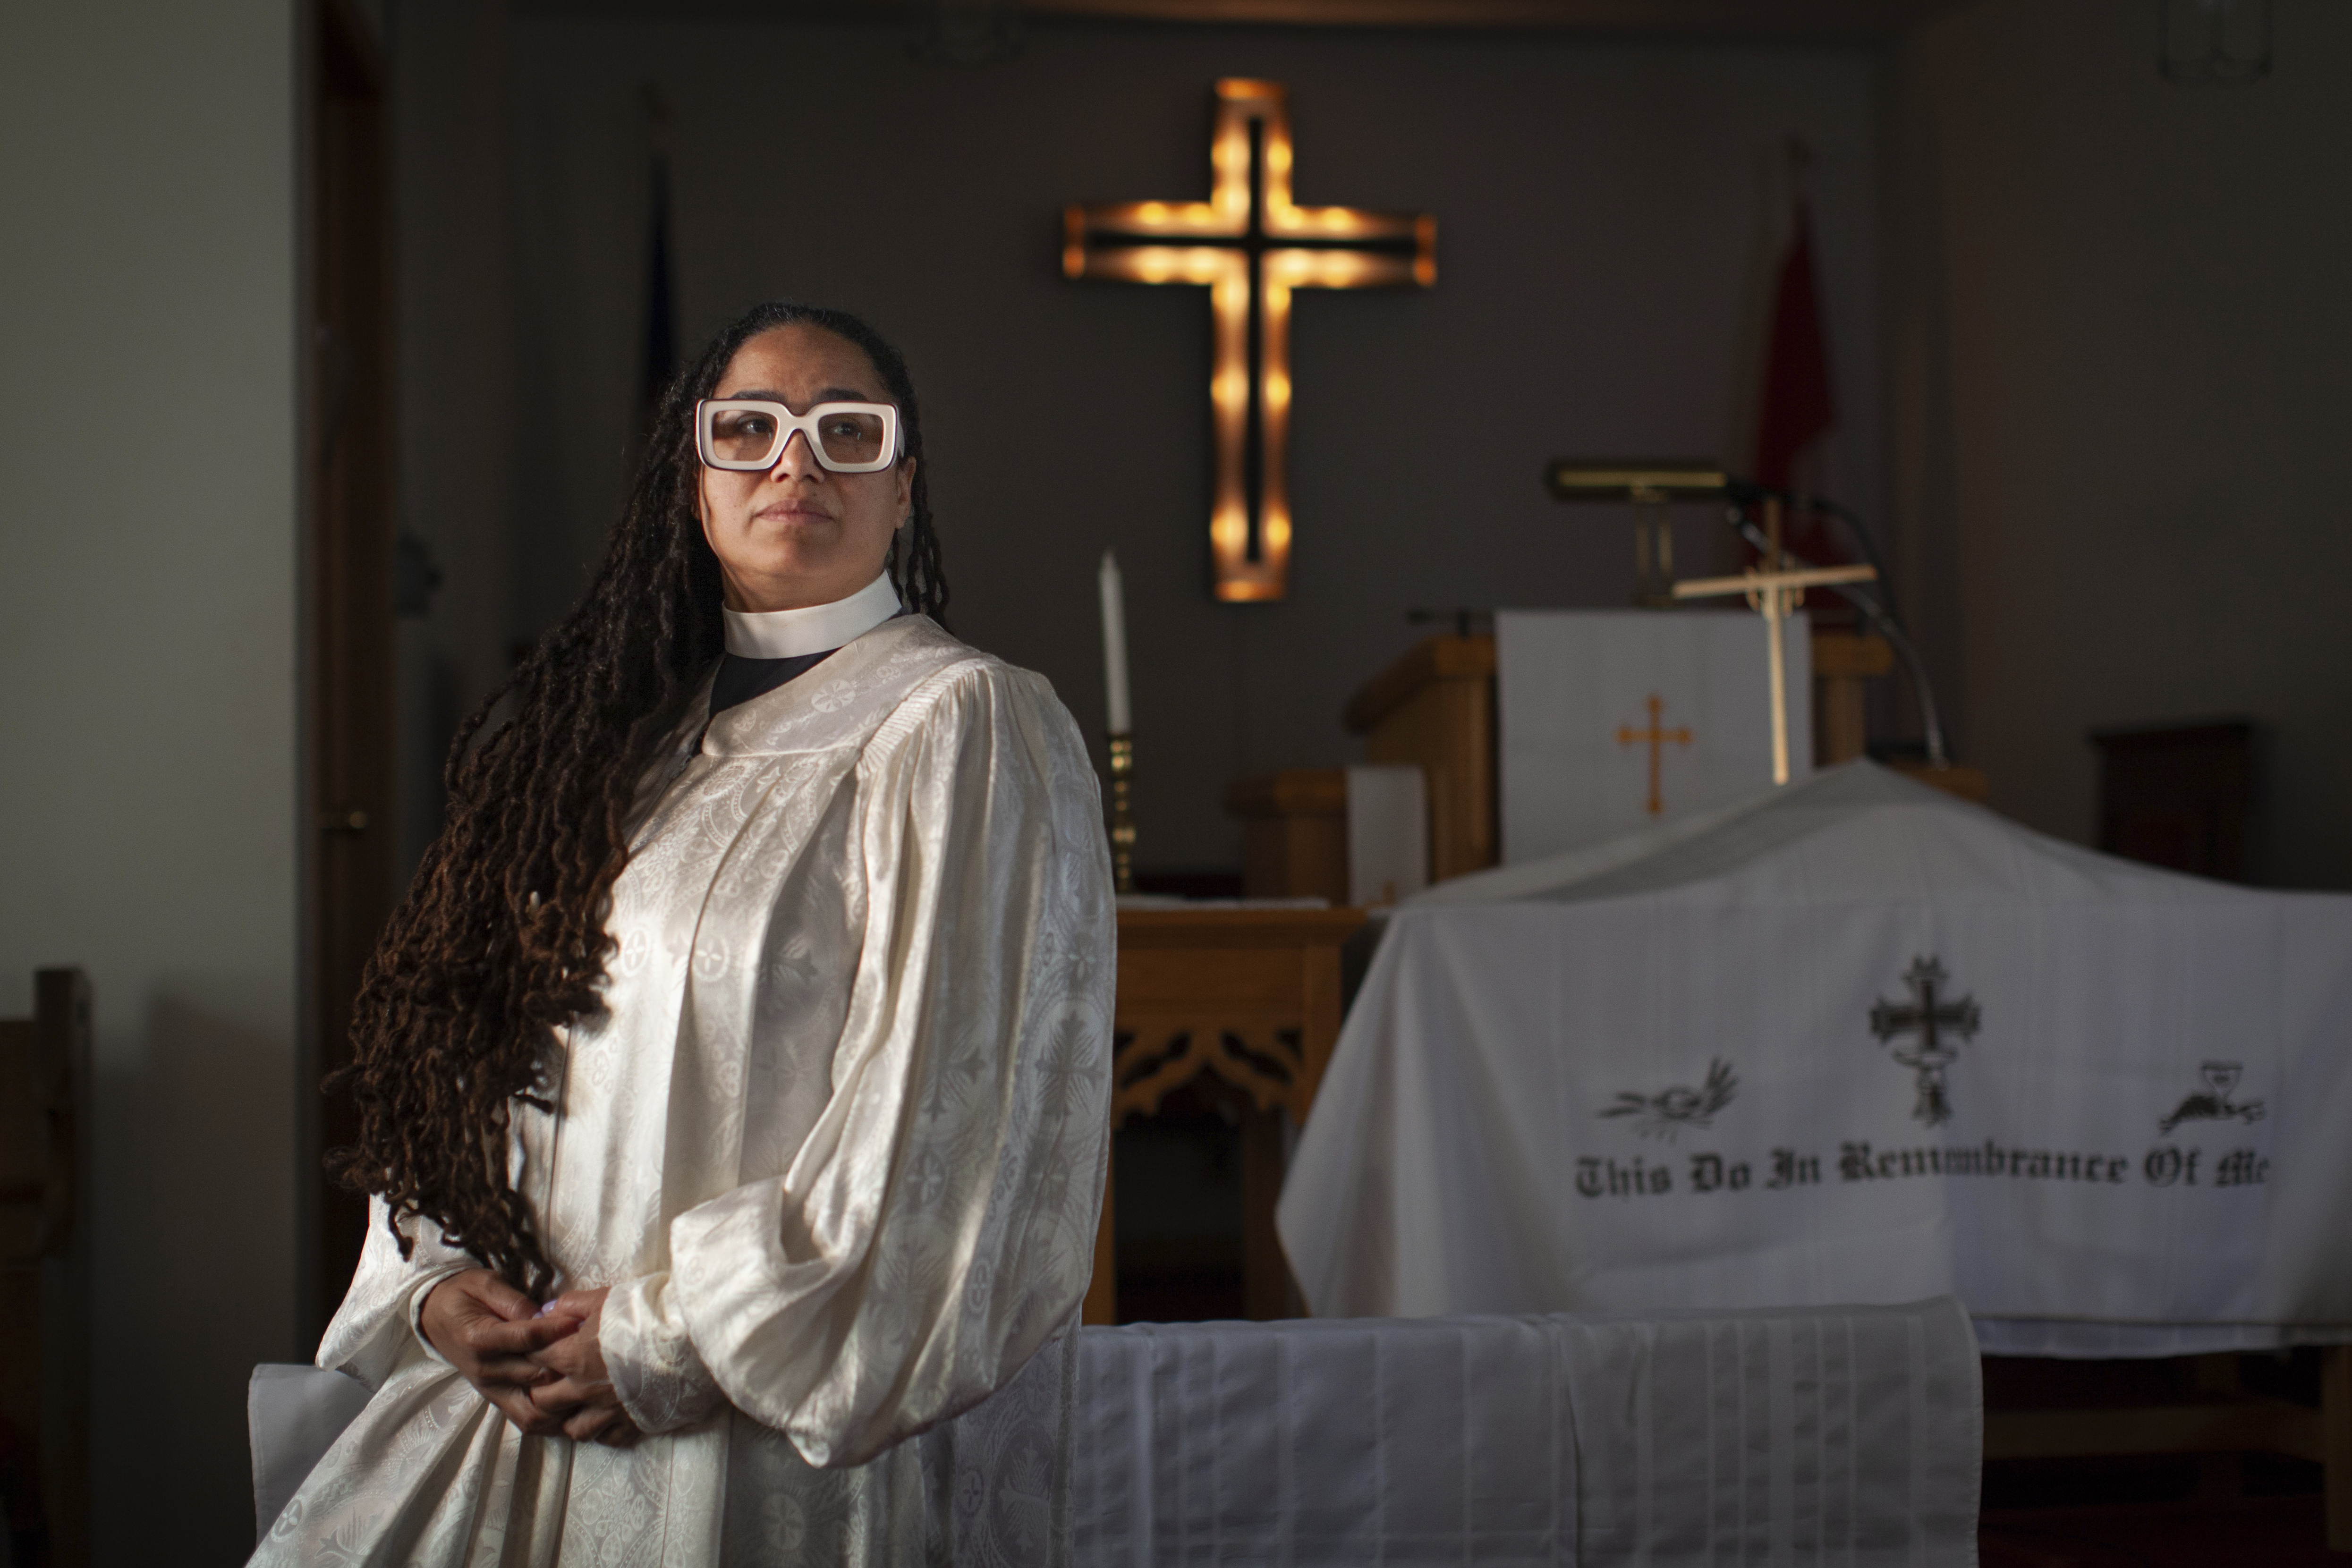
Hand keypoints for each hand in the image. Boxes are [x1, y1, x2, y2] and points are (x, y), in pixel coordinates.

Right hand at [419, 1269, 582, 1436]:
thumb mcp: (485, 1284)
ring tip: (589, 1388)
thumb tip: (544, 1315)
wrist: (434, 1315)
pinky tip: (574, 1409)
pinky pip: (525, 1418)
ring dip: (562, 1402)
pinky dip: (550, 1420)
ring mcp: (490, 1389)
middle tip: (596, 1354)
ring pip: (532, 1409)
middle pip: (536, 1374)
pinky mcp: (496, 1399)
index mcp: (480, 1339)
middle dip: (567, 1365)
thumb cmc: (463, 1295)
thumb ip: (513, 1301)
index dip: (557, 1330)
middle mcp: (485, 1370)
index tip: (582, 1321)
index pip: (526, 1339)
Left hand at [527, 1286, 642, 1446]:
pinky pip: (607, 1439)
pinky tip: (605, 1418)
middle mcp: (584, 1390)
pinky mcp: (634, 1423)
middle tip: (548, 1378)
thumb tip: (547, 1312)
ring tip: (574, 1405)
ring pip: (572, 1429)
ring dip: (567, 1418)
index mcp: (573, 1357)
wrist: (692, 1335)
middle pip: (543, 1401)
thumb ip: (571, 1305)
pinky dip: (602, 1431)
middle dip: (540, 1390)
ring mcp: (608, 1411)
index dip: (530, 1352)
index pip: (534, 1359)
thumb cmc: (648, 1311)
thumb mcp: (605, 1298)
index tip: (536, 1346)